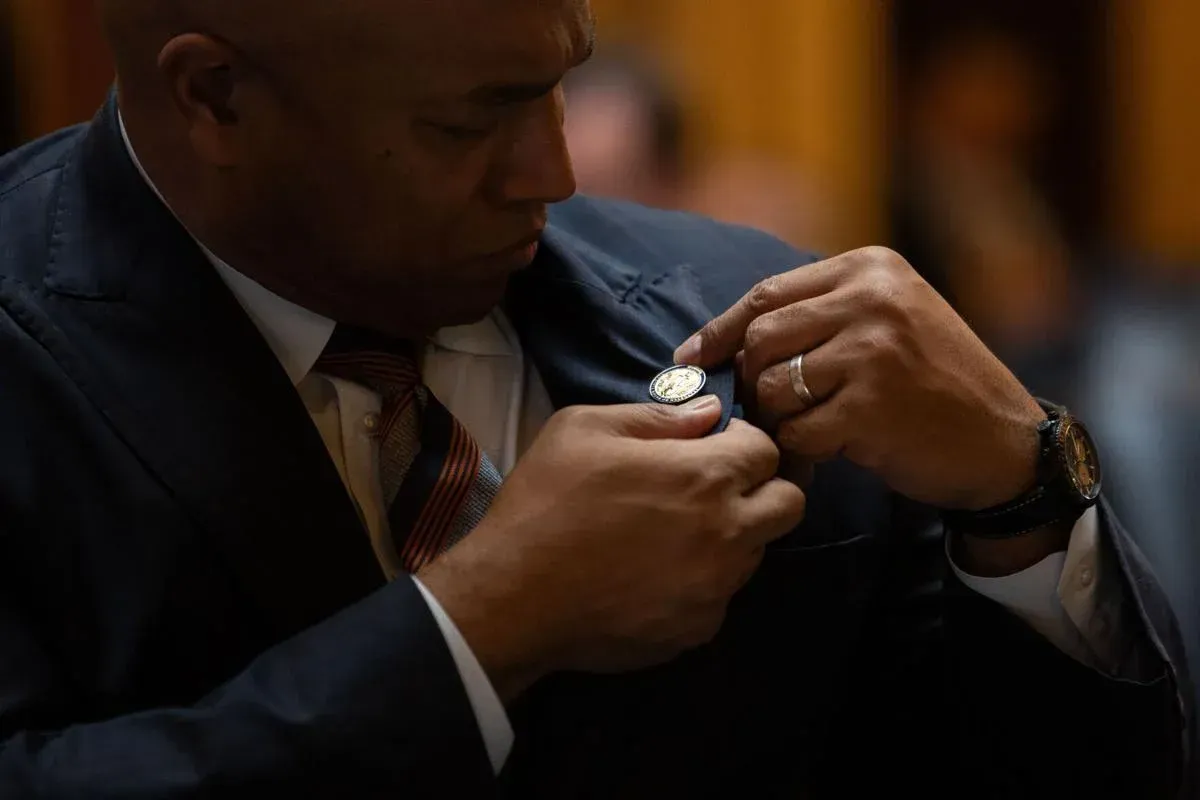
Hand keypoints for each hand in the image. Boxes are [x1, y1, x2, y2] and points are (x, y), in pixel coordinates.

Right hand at [417, 397, 805, 699]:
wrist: (512, 595)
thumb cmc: (546, 501)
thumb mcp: (585, 428)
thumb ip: (658, 417)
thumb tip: (708, 414)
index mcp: (705, 476)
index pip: (769, 450)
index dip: (743, 442)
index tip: (713, 446)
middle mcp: (727, 534)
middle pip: (789, 505)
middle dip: (762, 488)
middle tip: (711, 488)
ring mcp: (716, 589)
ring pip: (755, 553)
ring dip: (731, 535)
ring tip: (672, 533)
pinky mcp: (696, 631)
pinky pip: (720, 597)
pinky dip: (701, 582)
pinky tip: (653, 574)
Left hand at [674, 247, 1045, 511]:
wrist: (1003, 441)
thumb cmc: (936, 384)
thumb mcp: (891, 318)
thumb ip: (823, 313)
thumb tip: (726, 338)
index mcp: (870, 268)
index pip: (767, 294)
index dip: (720, 330)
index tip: (690, 358)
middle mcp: (871, 299)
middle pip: (761, 338)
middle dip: (749, 381)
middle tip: (767, 410)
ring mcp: (872, 350)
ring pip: (773, 385)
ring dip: (778, 419)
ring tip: (809, 431)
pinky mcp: (872, 404)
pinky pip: (798, 430)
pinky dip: (803, 449)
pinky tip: (829, 453)